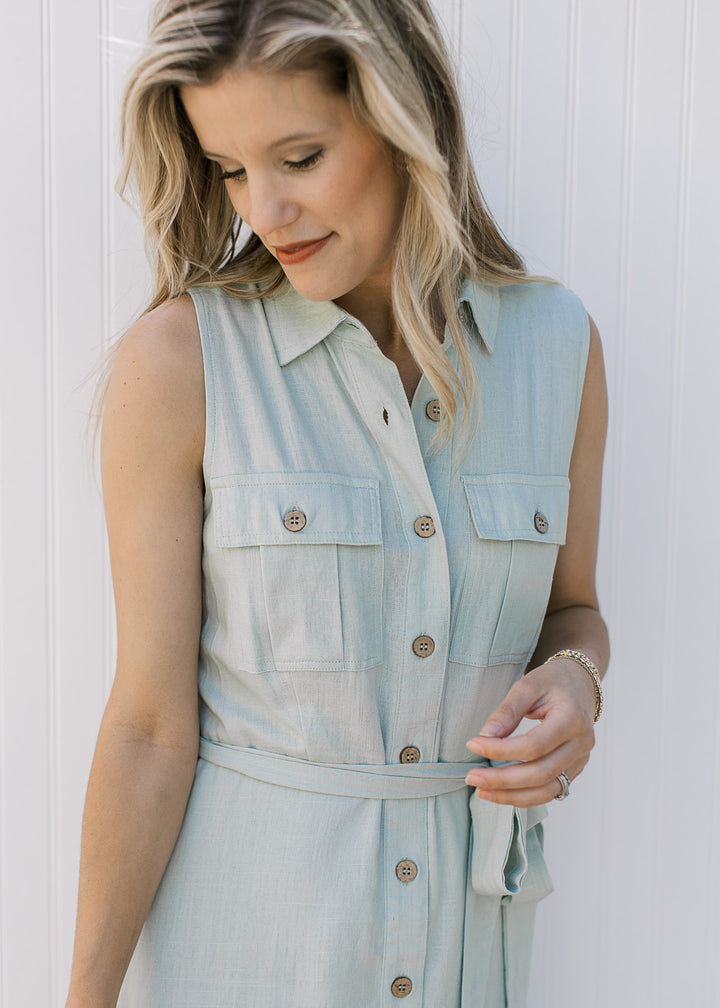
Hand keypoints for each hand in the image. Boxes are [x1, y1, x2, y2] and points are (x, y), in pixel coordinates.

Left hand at [464, 657, 596, 806]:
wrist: (580, 684)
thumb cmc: (553, 682)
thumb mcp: (527, 685)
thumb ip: (507, 711)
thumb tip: (485, 737)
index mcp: (572, 720)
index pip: (533, 746)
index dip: (500, 750)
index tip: (473, 744)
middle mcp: (581, 744)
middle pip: (540, 774)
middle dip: (502, 780)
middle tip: (471, 777)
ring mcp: (581, 760)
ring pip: (546, 790)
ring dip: (511, 795)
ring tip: (481, 790)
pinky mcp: (575, 769)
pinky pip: (549, 791)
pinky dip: (524, 796)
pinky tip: (500, 792)